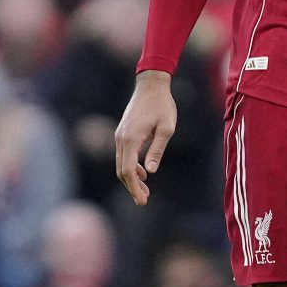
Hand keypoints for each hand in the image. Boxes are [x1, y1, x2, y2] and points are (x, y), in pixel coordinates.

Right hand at [114, 71, 176, 205]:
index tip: (142, 200)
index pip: (127, 170)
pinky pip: (123, 155)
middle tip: (144, 201)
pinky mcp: (123, 133)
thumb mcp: (166, 128)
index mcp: (131, 139)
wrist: (151, 85)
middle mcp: (121, 138)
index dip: (133, 188)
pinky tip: (142, 174)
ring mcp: (120, 136)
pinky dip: (130, 167)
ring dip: (131, 179)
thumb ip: (157, 150)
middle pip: (121, 170)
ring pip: (120, 164)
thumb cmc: (162, 105)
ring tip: (144, 192)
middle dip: (131, 187)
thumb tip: (149, 171)